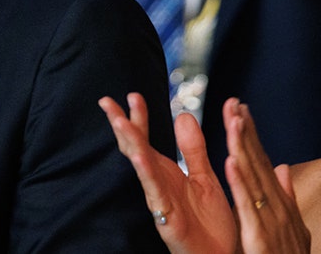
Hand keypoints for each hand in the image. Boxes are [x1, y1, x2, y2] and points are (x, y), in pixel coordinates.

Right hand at [99, 93, 235, 253]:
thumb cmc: (213, 225)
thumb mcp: (205, 178)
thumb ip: (194, 149)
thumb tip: (183, 115)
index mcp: (169, 173)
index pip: (147, 140)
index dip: (139, 118)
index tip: (132, 95)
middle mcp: (160, 184)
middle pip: (136, 149)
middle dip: (122, 125)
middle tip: (107, 102)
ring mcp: (161, 200)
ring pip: (141, 168)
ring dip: (130, 143)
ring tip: (119, 121)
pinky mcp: (168, 218)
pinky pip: (155, 191)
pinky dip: (146, 172)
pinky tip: (139, 155)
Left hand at [222, 99, 310, 253]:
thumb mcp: (292, 227)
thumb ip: (287, 197)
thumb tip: (282, 167)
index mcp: (280, 204)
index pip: (263, 162)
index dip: (251, 135)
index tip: (241, 108)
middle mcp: (278, 208)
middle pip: (258, 163)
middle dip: (246, 131)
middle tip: (234, 101)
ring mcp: (271, 222)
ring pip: (254, 178)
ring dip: (243, 147)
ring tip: (234, 120)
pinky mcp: (260, 238)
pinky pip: (248, 208)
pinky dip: (240, 184)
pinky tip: (230, 162)